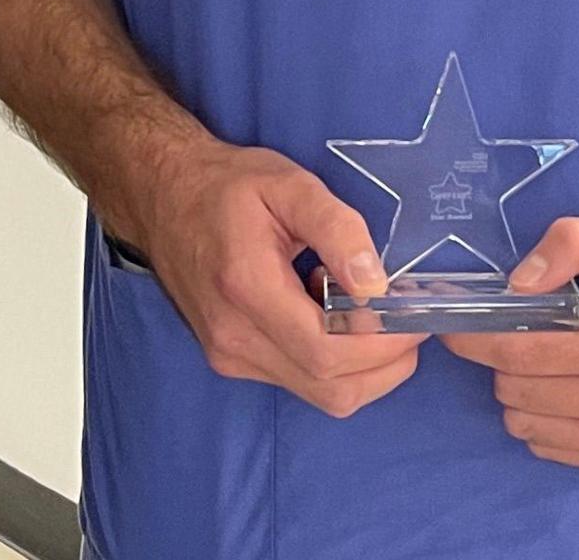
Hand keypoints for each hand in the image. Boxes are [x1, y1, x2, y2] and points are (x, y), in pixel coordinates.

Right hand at [116, 139, 419, 417]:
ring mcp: (230, 357)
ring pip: (322, 394)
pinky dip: (336, 362)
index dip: (385, 344)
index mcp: (247, 289)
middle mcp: (234, 338)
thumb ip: (337, 228)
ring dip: (364, 366)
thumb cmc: (225, 186)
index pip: (329, 351)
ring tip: (367, 310)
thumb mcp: (288, 184)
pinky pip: (302, 381)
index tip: (416, 312)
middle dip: (387, 363)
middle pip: (332, 389)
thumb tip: (376, 283)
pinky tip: (332, 315)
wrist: (162, 198)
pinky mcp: (232, 362)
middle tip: (410, 318)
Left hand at [443, 218, 578, 474]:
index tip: (456, 325)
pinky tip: (569, 389)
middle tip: (517, 332)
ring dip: (522, 393)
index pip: (520, 353)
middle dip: (503, 360)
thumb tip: (515, 282)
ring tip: (548, 361)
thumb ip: (572, 244)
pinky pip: (554, 449)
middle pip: (517, 392)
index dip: (476, 338)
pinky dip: (546, 420)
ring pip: (528, 426)